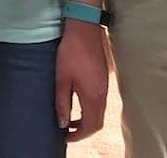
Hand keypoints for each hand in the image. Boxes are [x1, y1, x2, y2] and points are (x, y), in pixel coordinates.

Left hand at [55, 21, 107, 141]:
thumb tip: (63, 123)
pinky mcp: (103, 78)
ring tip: (70, 118)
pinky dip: (89, 108)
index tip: (66, 137)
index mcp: (93, 97)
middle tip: (67, 131)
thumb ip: (62, 102)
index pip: (90, 126)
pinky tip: (77, 101)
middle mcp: (102, 94)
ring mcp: (104, 86)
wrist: (84, 29)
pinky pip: (99, 101)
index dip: (78, 135)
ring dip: (86, 119)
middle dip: (83, 130)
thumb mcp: (62, 78)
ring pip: (99, 111)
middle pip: (97, 122)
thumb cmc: (71, 52)